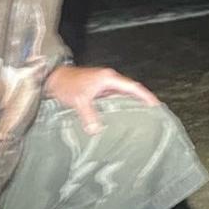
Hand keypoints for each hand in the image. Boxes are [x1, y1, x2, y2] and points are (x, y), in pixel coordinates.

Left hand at [44, 65, 160, 134]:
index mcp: (108, 78)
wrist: (52, 79)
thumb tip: (96, 130)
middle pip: (131, 91)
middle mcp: (108, 80)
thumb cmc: (66, 85)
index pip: (133, 87)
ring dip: (131, 105)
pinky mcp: (97, 91)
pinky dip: (119, 107)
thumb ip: (88, 115)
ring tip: (142, 119)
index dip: (146, 97)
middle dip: (142, 102)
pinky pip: (113, 100)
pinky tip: (121, 118)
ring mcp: (103, 85)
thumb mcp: (78, 100)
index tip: (157, 106)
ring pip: (122, 96)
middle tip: (153, 116)